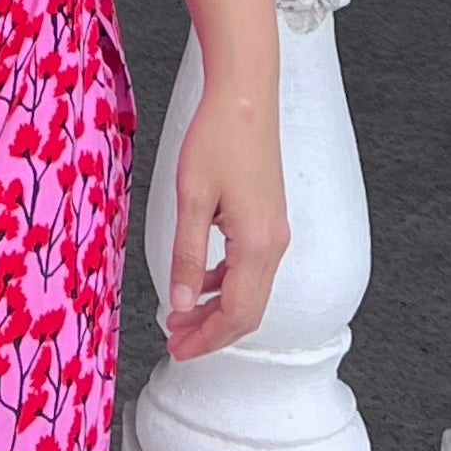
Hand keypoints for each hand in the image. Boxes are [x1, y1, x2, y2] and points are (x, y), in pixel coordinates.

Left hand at [166, 82, 289, 359]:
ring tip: (179, 319)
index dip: (207, 339)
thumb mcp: (191, 200)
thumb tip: (181, 305)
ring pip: (250, 291)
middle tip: (174, 344)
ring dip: (217, 310)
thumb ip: (187, 256)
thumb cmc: (217, 140)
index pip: (237, 314)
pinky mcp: (268, 220)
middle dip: (212, 333)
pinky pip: (250, 268)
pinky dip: (225, 285)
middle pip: (249, 311)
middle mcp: (274, 244)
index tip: (176, 351)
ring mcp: (275, 232)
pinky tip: (198, 284)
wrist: (245, 99)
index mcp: (257, 244)